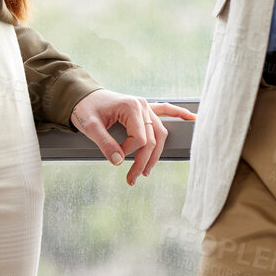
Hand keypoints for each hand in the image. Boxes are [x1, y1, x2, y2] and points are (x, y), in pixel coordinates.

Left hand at [70, 89, 197, 184]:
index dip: (130, 152)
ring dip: (156, 153)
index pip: (141, 138)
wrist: (82, 96)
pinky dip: (179, 114)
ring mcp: (146, 106)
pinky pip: (166, 111)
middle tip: (132, 179)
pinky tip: (192, 118)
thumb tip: (118, 161)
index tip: (115, 156)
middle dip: (144, 161)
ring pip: (160, 133)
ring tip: (147, 170)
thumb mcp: (90, 127)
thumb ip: (104, 144)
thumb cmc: (85, 109)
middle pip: (153, 139)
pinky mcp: (145, 109)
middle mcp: (143, 106)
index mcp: (132, 107)